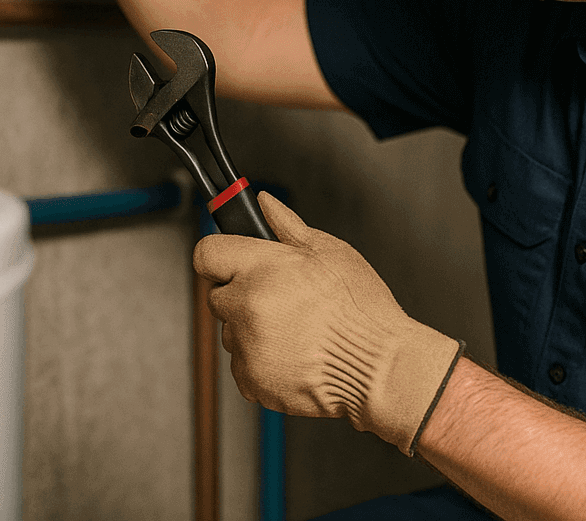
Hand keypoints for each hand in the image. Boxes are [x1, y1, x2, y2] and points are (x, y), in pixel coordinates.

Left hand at [194, 192, 463, 455]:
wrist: (378, 369)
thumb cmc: (362, 311)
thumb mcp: (332, 252)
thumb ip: (288, 226)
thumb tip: (264, 204)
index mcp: (262, 269)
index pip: (207, 254)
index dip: (222, 256)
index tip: (232, 261)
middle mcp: (247, 308)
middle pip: (219, 295)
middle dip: (243, 295)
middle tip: (282, 298)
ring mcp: (247, 347)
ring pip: (233, 333)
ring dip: (253, 330)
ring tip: (297, 330)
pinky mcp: (252, 381)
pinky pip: (243, 366)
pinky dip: (261, 363)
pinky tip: (295, 353)